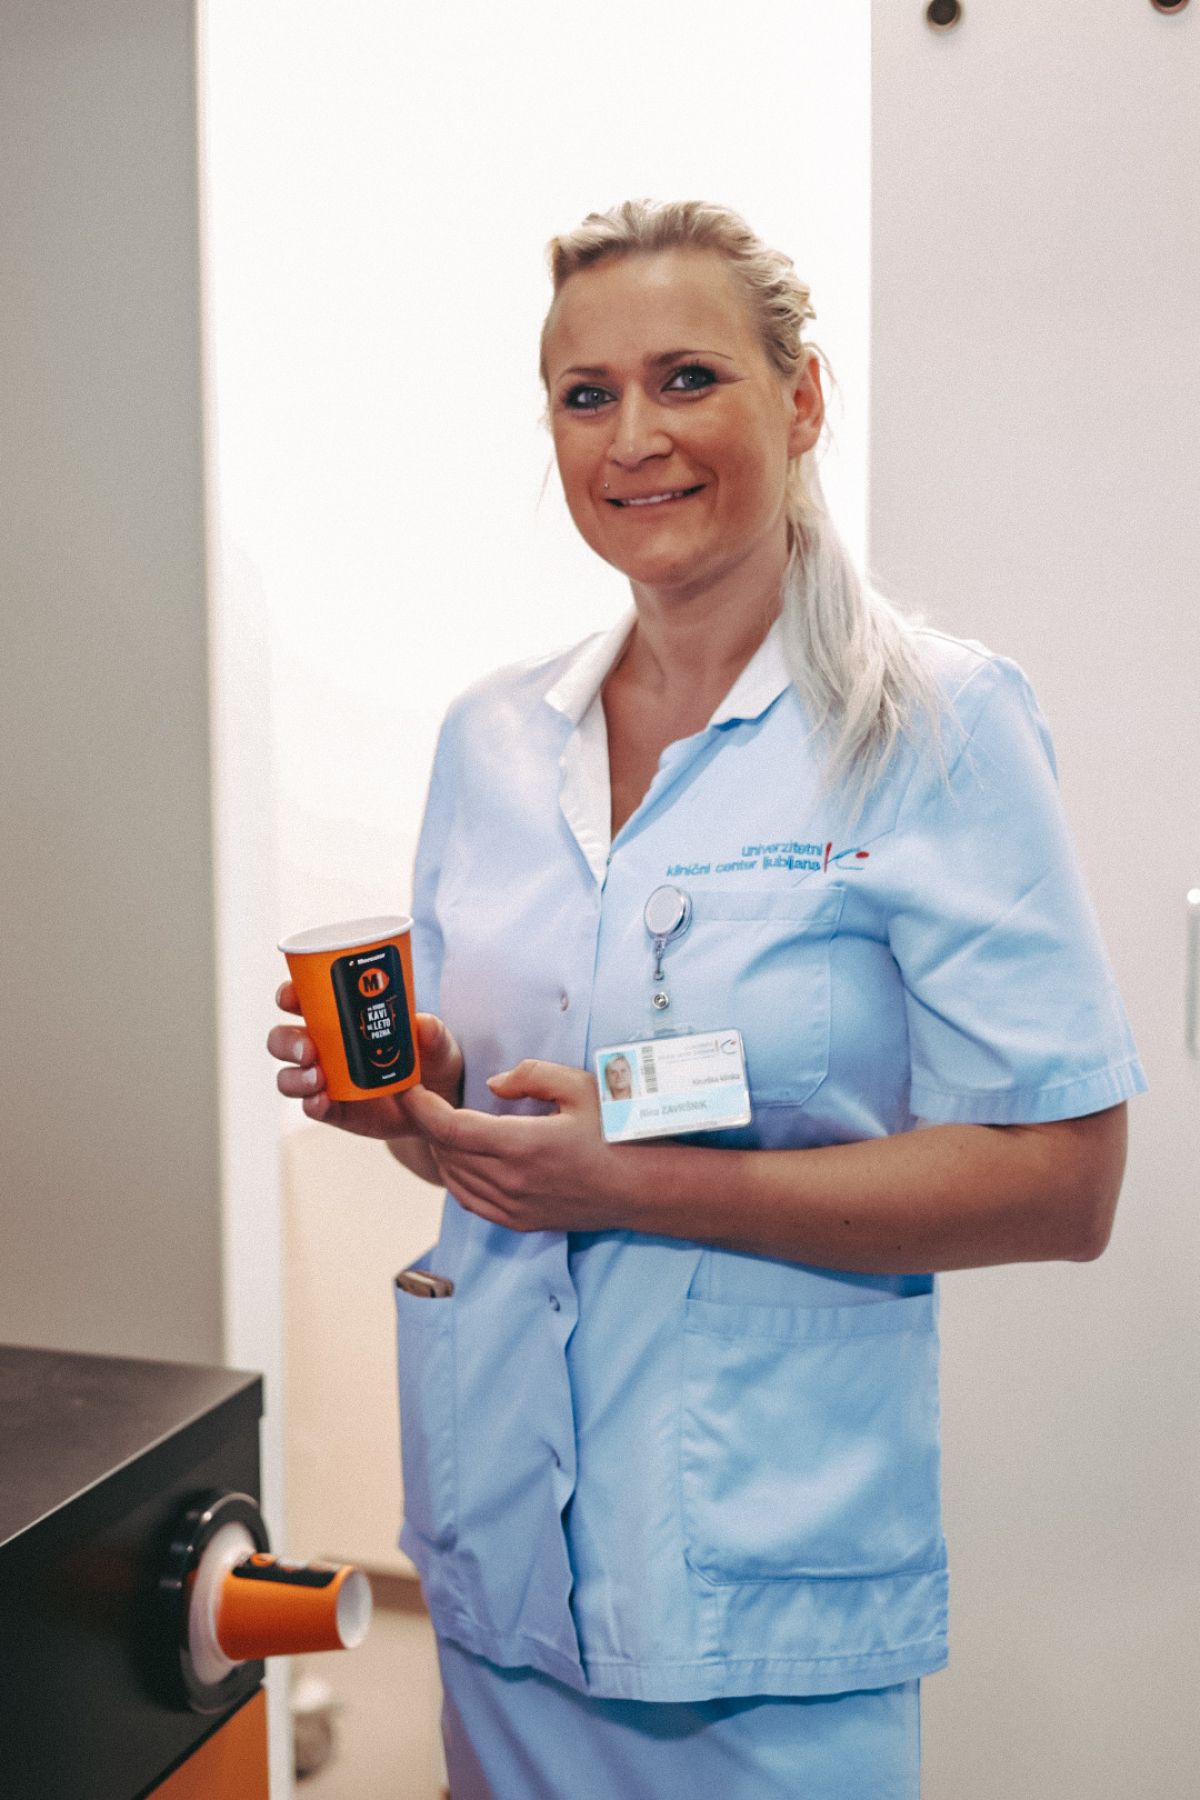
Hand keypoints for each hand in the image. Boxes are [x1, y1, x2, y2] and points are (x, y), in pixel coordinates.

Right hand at [267, 981, 463, 1138]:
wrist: (440, 1105)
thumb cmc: (432, 1060)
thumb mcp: (438, 1044)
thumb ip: (433, 1033)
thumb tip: (423, 1024)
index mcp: (341, 1017)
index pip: (303, 999)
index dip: (288, 995)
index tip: (290, 997)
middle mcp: (325, 1047)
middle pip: (283, 1038)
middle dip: (286, 1041)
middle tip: (307, 1048)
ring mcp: (326, 1080)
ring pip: (288, 1075)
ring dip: (294, 1076)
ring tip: (318, 1078)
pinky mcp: (335, 1109)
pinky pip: (311, 1106)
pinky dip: (311, 1103)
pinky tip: (321, 1101)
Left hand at [399, 1057, 634, 1232]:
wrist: (641, 1187)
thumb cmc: (616, 1132)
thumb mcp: (580, 1087)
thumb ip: (530, 1076)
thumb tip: (490, 1086)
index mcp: (523, 1144)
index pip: (449, 1128)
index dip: (421, 1108)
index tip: (409, 1089)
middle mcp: (512, 1180)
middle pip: (445, 1152)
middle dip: (428, 1123)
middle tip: (424, 1099)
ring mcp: (513, 1206)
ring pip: (453, 1177)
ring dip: (439, 1150)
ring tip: (439, 1125)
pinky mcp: (519, 1221)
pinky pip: (469, 1201)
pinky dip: (454, 1178)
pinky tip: (457, 1160)